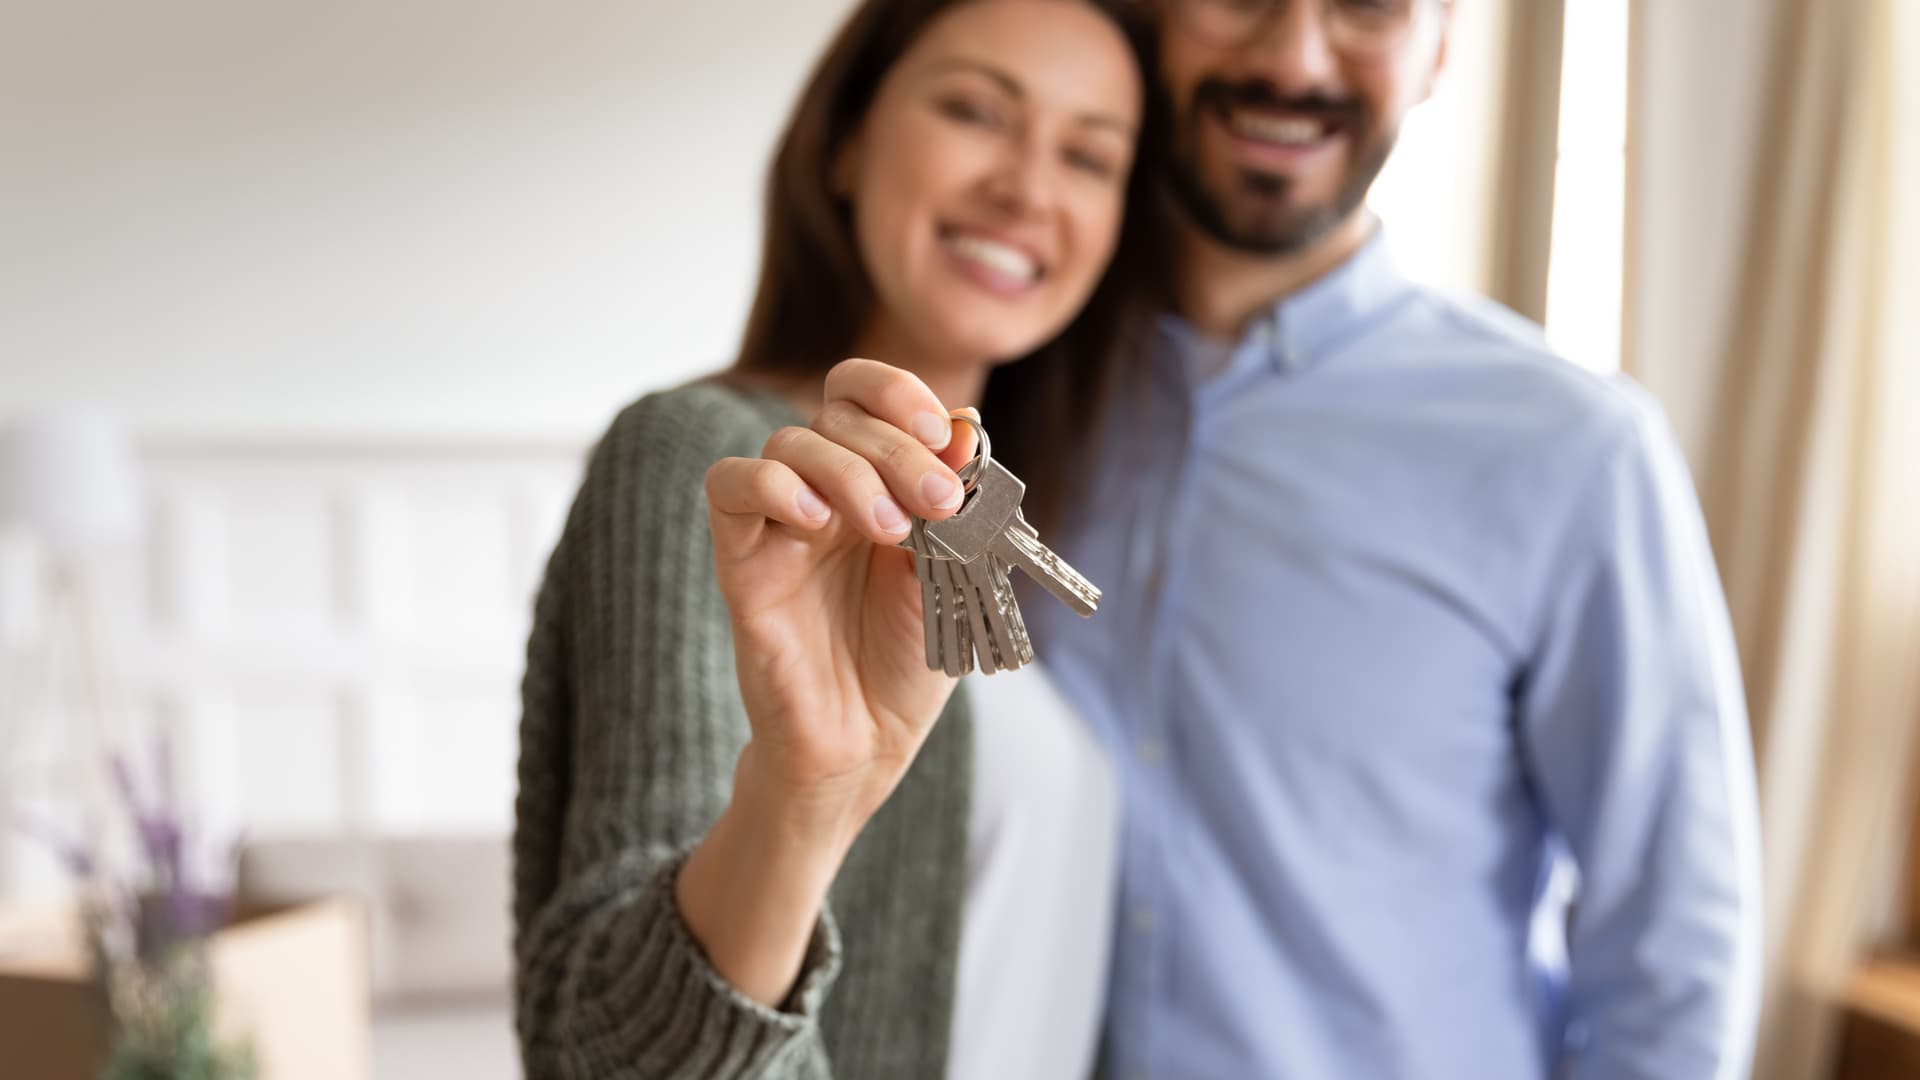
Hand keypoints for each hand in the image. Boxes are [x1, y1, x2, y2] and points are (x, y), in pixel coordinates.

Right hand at [705, 359, 978, 837]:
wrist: (868, 743)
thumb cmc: (908, 664)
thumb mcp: (954, 573)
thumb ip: (957, 502)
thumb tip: (967, 426)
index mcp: (874, 481)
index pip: (863, 394)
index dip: (898, 392)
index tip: (945, 435)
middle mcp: (823, 491)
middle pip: (837, 416)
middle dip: (897, 449)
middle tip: (938, 501)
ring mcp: (780, 523)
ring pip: (789, 442)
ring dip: (849, 470)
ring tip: (891, 529)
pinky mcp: (741, 561)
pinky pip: (729, 487)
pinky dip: (772, 485)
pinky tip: (818, 522)